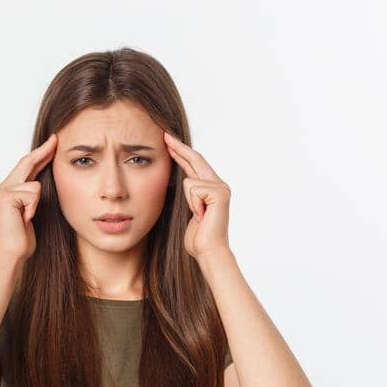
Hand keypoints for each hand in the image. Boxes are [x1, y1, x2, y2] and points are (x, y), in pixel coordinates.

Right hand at [0, 133, 56, 262]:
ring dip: (36, 203)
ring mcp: (3, 191)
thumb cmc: (21, 238)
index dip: (40, 154)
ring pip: (34, 184)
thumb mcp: (31, 211)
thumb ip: (33, 195)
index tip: (53, 144)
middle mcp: (3, 187)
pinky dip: (33, 207)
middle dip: (43, 151)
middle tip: (56, 139)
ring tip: (27, 217)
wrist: (11, 253)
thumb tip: (44, 180)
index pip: (26, 166)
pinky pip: (32, 193)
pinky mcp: (6, 196)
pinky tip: (24, 218)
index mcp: (8, 190)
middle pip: (27, 163)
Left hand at [164, 132, 231, 259]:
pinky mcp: (219, 193)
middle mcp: (219, 184)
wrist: (208, 250)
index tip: (167, 141)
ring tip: (198, 215)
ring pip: (189, 180)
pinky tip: (201, 216)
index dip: (180, 152)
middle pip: (195, 159)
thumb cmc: (197, 236)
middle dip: (178, 148)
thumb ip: (188, 194)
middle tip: (165, 136)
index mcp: (211, 188)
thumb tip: (179, 179)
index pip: (193, 164)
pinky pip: (193, 188)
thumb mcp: (189, 210)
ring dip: (187, 201)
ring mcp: (221, 187)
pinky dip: (192, 204)